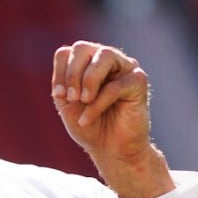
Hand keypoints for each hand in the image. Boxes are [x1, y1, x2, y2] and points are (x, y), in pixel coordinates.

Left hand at [51, 41, 173, 197]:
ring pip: (104, 56)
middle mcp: (107, 59)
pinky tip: (88, 119)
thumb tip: (63, 65)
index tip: (59, 96)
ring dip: (88, 79)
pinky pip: (115, 85)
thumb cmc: (89, 125)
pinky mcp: (138, 82)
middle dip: (72, 74)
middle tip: (71, 98)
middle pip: (82, 48)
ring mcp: (125, 67)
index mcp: (87, 62)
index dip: (60, 72)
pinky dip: (98, 103)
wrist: (110, 149)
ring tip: (83, 101)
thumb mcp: (67, 103)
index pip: (67, 52)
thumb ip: (62, 83)